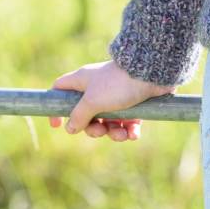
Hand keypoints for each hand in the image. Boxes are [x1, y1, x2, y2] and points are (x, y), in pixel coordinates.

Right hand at [48, 60, 176, 141]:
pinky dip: (129, 130)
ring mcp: (117, 95)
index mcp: (84, 80)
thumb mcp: (92, 100)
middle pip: (86, 114)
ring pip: (108, 122)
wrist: (154, 73)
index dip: (55, 106)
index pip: (61, 88)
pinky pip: (127, 122)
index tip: (58, 125)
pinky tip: (134, 133)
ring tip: (123, 134)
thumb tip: (70, 127)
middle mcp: (99, 87)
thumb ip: (79, 115)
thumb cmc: (118, 83)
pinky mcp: (134, 101)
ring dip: (114, 133)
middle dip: (93, 129)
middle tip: (101, 130)